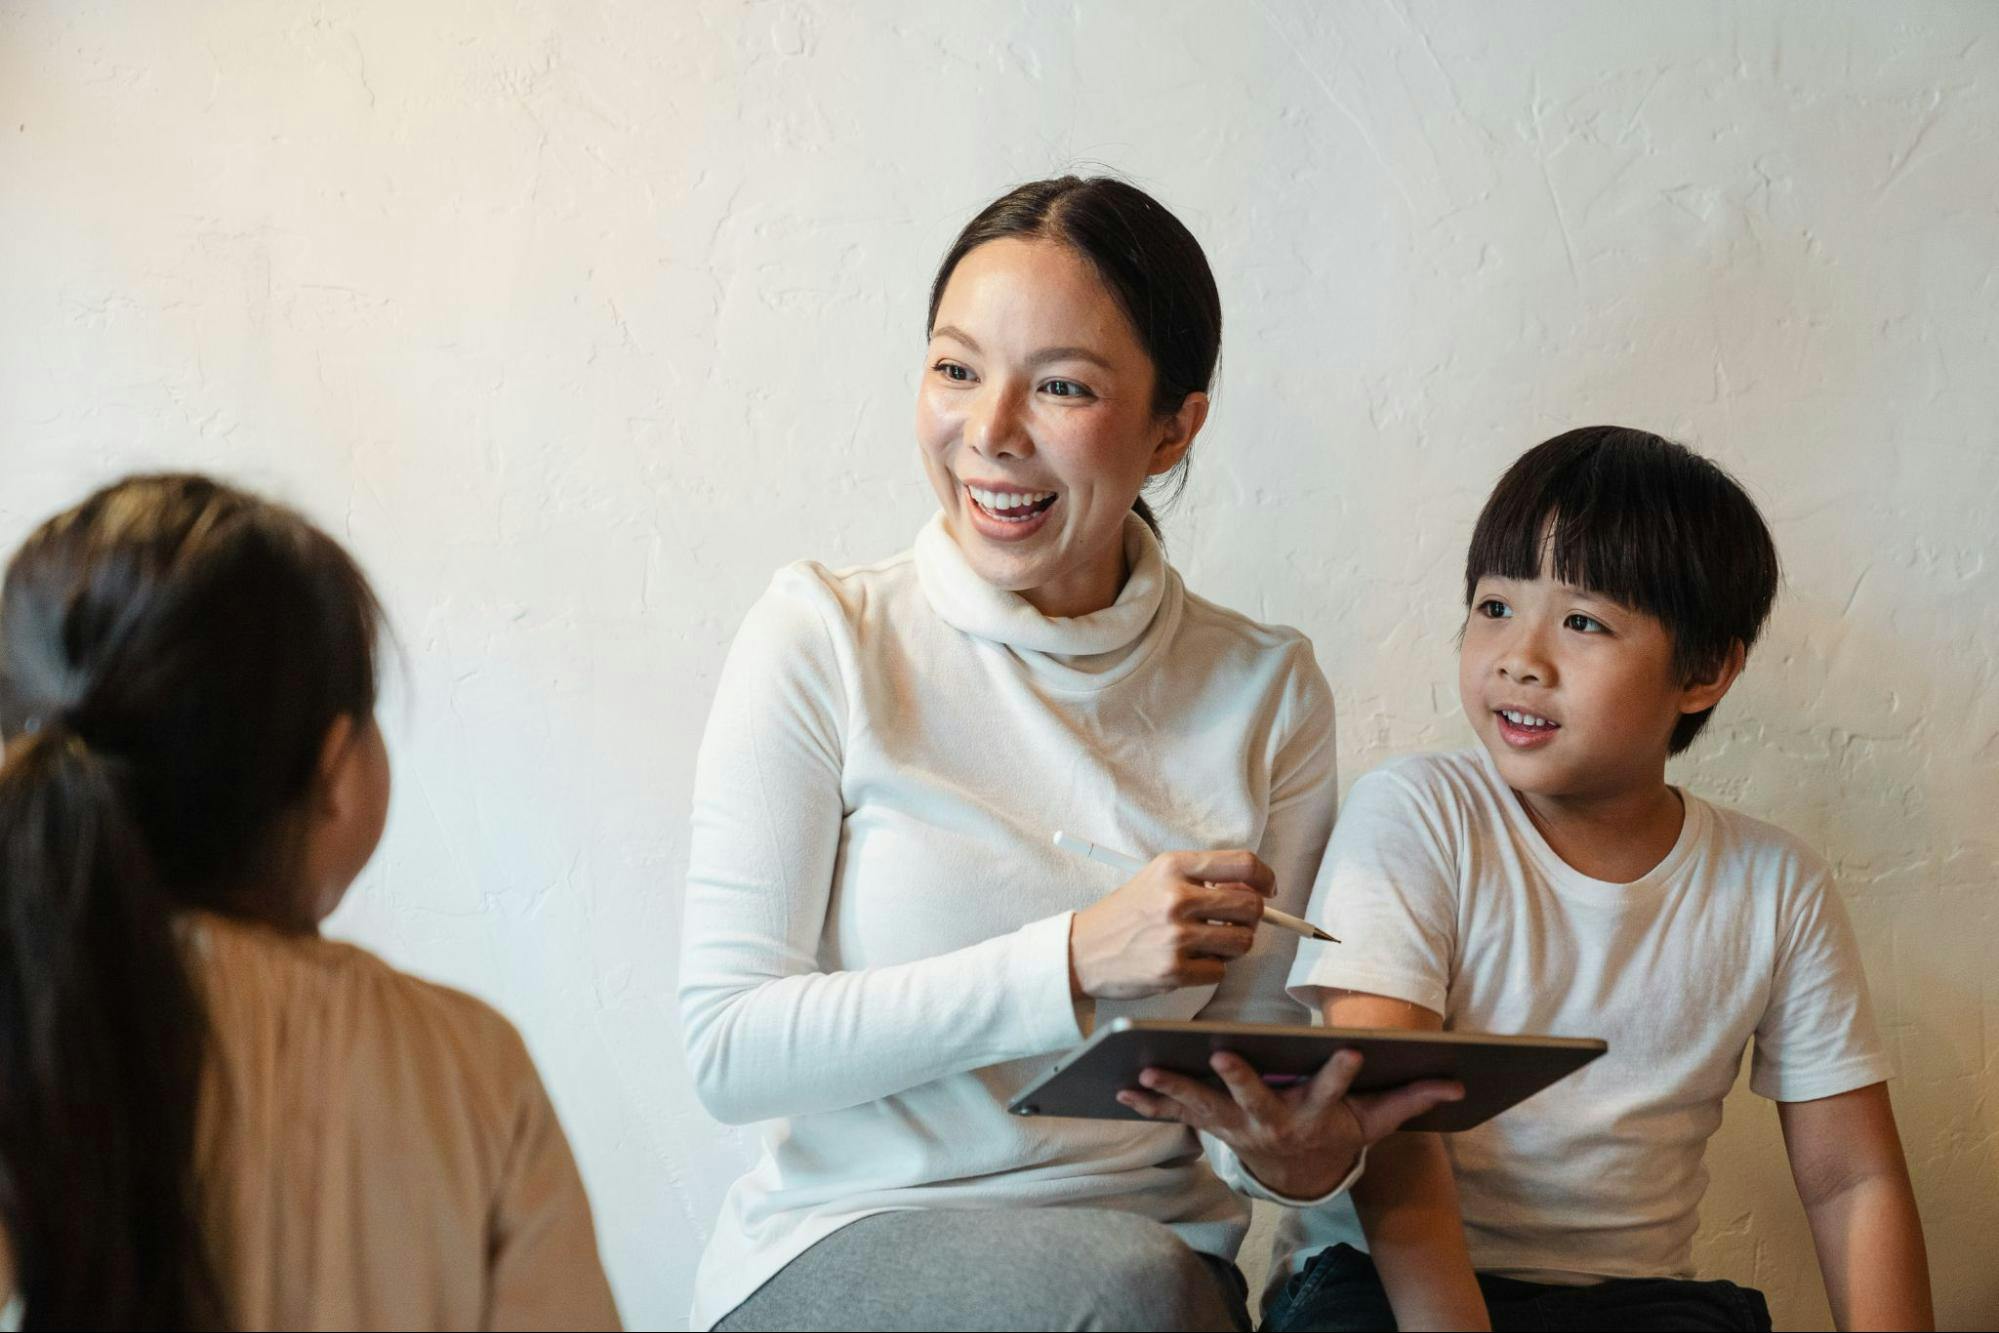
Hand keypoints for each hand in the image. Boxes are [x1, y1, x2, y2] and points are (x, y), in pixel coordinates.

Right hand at [1068, 850, 1271, 999]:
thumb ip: (1202, 880)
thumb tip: (1253, 892)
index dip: (1264, 878)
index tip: (1267, 889)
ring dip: (1233, 946)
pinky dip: (1211, 969)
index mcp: (1173, 867)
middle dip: (1251, 918)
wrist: (1083, 950)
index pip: (1242, 864)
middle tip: (1234, 922)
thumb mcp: (1158, 879)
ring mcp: (1175, 936)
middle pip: (1251, 907)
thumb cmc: (1127, 913)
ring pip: (1242, 942)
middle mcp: (1176, 898)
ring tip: (1208, 943)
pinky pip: (1220, 971)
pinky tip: (1187, 961)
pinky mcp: (1174, 970)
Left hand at [1118, 1049, 1464, 1198]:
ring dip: (1175, 1091)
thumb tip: (1459, 1082)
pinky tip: (1120, 1089)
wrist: (1302, 1170)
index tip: (1351, 1050)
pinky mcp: (1211, 1126)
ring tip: (1145, 1072)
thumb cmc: (1338, 1128)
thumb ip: (1411, 1098)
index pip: (1334, 1090)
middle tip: (1222, 1054)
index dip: (1342, 1072)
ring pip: (1204, 1108)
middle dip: (1239, 1078)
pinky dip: (1148, 1104)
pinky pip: (1175, 1116)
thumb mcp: (1377, 1118)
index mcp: (1317, 1115)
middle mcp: (1273, 1124)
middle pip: (1256, 1100)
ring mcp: (1237, 1128)